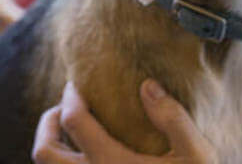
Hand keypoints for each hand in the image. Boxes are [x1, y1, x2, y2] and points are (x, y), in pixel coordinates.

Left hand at [32, 80, 217, 163]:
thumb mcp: (196, 157)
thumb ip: (174, 120)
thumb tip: (147, 86)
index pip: (73, 120)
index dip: (71, 95)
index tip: (78, 84)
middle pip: (44, 151)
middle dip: (47, 124)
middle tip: (65, 109)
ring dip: (53, 148)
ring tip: (72, 134)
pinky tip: (89, 158)